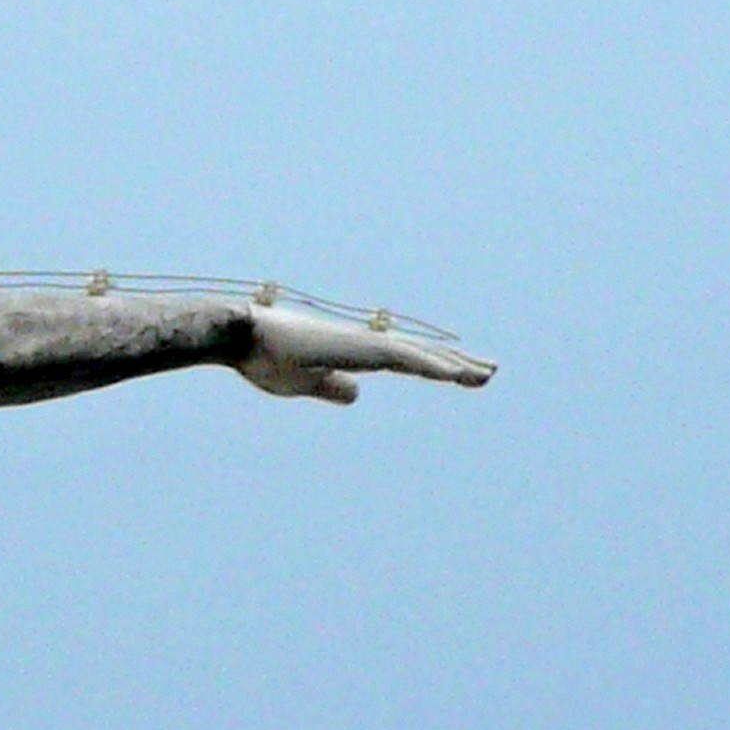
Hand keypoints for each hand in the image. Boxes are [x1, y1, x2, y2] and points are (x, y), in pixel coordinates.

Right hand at [239, 307, 495, 406]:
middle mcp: (364, 344)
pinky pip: (405, 357)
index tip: (462, 375)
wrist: (240, 335)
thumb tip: (357, 394)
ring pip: (419, 355)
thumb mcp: (303, 383)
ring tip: (486, 374)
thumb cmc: (263, 356)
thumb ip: (330, 388)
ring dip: (454, 365)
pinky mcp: (357, 347)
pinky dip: (432, 364)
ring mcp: (362, 343)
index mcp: (352, 354)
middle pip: (420, 355)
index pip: (404, 361)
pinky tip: (456, 373)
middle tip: (488, 371)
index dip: (434, 367)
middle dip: (455, 364)